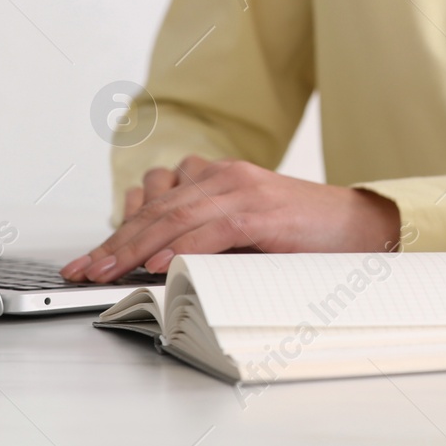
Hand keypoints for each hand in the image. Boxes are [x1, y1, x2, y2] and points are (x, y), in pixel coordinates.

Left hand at [61, 157, 401, 282]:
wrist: (361, 226)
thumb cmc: (304, 232)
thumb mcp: (246, 228)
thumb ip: (206, 230)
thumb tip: (156, 257)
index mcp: (220, 176)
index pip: (156, 201)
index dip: (119, 230)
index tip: (90, 256)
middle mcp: (226, 176)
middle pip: (157, 208)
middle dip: (116, 242)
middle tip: (85, 268)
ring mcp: (244, 190)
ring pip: (176, 216)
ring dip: (136, 246)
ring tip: (108, 269)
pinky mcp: (262, 211)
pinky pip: (211, 229)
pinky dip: (182, 247)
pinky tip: (159, 265)